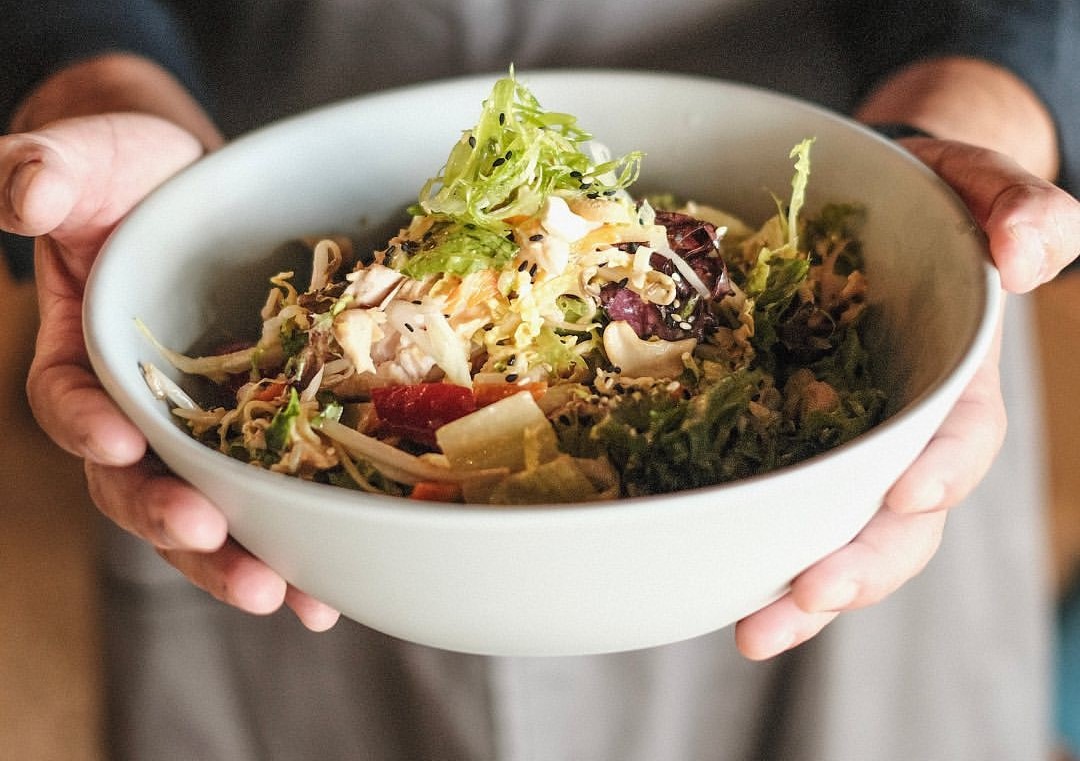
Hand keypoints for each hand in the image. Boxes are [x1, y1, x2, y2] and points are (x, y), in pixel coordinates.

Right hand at [0, 115, 340, 629]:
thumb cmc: (129, 173)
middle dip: (172, 526)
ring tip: (287, 600)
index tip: (118, 444)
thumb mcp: (84, 160)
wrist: (192, 187)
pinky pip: (272, 493)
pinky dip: (296, 542)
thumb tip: (22, 194)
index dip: (86, 427)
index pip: (68, 402)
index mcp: (81, 356)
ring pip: (208, 511)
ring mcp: (199, 430)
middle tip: (215, 547)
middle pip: (137, 487)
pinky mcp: (259, 430)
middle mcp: (136, 411)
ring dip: (241, 561)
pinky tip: (330, 589)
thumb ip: (45, 173)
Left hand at [734, 139, 1079, 658]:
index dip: (944, 468)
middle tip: (812, 596)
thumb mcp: (980, 185)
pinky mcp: (788, 445)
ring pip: (837, 536)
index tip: (912, 492)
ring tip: (756, 633)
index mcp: (956, 384)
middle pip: (900, 519)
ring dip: (802, 595)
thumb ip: (1020, 211)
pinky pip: (776, 508)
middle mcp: (904, 433)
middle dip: (864, 565)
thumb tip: (1025, 256)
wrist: (872, 210)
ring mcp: (844, 448)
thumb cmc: (930, 200)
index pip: (963, 438)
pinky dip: (753, 555)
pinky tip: (719, 591)